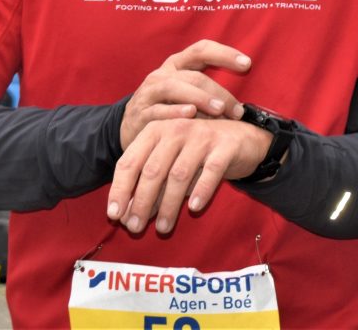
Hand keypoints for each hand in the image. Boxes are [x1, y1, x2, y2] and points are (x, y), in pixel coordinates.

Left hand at [107, 117, 272, 235]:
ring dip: (169, 204)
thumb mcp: (171, 165)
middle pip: (153, 170)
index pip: (130, 161)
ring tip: (163, 228)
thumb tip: (127, 215)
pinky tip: (194, 207)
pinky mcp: (225, 146)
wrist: (243, 139)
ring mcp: (202, 137)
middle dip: (142, 202)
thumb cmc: (199, 155)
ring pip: (179, 174)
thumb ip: (151, 186)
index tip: (114, 215)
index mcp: (156, 131)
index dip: (120, 189)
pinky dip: (201, 189)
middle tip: (135, 228)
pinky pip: (211, 171)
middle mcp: (176, 129)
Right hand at [120, 40, 250, 147]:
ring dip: (199, 98)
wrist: (132, 128)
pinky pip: (158, 110)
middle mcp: (162, 75)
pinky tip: (190, 115)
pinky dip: (174, 112)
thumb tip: (244, 104)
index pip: (202, 50)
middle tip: (237, 109)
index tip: (247, 63)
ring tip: (219, 109)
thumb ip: (210, 92)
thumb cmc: (169, 108)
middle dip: (218, 90)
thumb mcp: (187, 94)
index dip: (224, 53)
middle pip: (193, 75)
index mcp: (177, 64)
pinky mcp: (140, 113)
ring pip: (175, 88)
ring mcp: (149, 92)